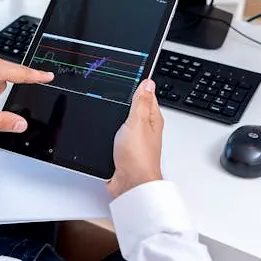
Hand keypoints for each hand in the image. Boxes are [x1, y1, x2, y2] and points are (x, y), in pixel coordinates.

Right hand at [108, 79, 163, 197]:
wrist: (129, 184)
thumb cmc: (138, 157)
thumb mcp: (137, 122)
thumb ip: (141, 102)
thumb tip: (147, 82)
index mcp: (152, 119)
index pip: (148, 96)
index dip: (141, 86)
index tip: (133, 77)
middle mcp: (145, 129)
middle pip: (137, 109)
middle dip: (129, 100)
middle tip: (123, 88)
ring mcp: (134, 140)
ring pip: (125, 122)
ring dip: (119, 117)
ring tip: (115, 105)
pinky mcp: (123, 151)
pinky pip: (117, 136)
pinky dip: (112, 131)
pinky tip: (107, 129)